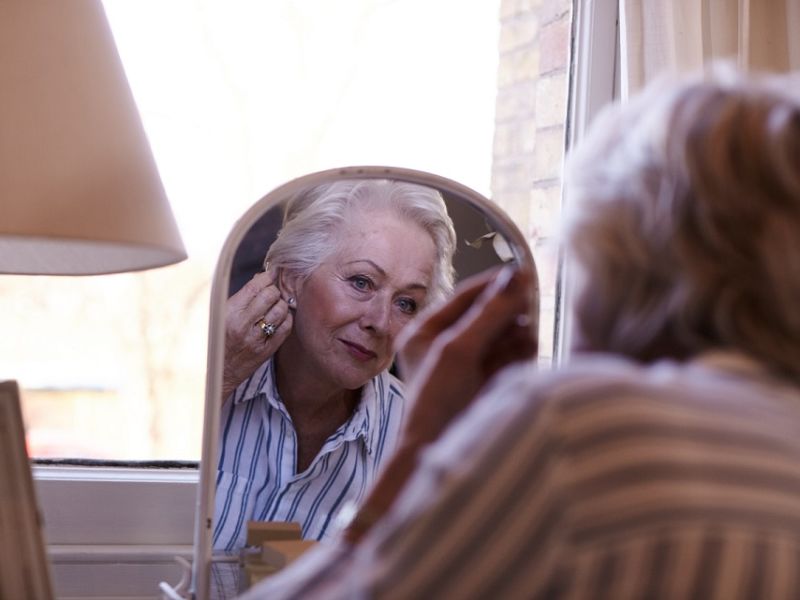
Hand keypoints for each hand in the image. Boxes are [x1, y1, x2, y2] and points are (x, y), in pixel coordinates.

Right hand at [222, 270, 292, 402]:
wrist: (219, 372)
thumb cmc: (218, 340)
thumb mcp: (221, 315)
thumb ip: (241, 297)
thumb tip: (261, 278)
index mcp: (229, 313)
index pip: (254, 287)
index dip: (266, 277)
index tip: (270, 274)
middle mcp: (243, 325)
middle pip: (270, 296)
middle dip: (274, 290)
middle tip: (272, 291)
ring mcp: (257, 339)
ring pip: (280, 310)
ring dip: (281, 303)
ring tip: (275, 304)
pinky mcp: (267, 350)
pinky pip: (286, 327)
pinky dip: (286, 318)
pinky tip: (280, 317)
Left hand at [396, 266, 536, 447]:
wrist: (438, 455)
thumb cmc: (435, 403)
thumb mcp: (458, 350)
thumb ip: (488, 313)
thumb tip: (515, 278)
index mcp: (425, 333)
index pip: (465, 296)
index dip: (493, 284)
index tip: (521, 272)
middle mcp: (446, 346)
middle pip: (488, 314)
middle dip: (509, 312)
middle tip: (529, 305)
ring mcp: (470, 365)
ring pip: (503, 334)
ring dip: (518, 332)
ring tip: (526, 335)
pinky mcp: (490, 383)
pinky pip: (512, 356)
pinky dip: (522, 351)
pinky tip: (528, 350)